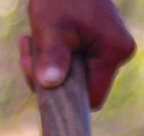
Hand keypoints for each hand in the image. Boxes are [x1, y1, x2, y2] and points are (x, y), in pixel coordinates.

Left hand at [19, 0, 136, 109]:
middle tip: (26, 58)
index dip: (66, 98)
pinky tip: (33, 41)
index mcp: (115, 52)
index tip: (41, 80)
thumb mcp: (52, 28)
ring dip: (44, 67)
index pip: (92, 99)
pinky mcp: (95, 46)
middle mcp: (117, 54)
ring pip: (71, 78)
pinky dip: (49, 58)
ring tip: (28, 42)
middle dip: (49, 79)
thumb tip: (49, 83)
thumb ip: (53, 57)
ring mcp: (107, 50)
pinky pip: (70, 65)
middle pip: (80, 89)